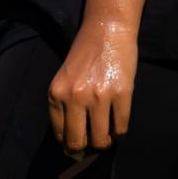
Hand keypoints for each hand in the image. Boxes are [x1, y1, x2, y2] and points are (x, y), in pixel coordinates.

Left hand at [48, 20, 137, 158]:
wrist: (106, 29)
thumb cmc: (84, 55)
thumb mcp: (64, 79)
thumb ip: (64, 105)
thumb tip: (71, 142)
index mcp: (56, 93)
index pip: (59, 134)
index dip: (69, 144)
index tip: (77, 144)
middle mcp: (74, 96)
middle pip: (77, 142)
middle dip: (85, 148)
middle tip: (92, 143)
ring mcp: (98, 96)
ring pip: (101, 140)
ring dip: (105, 141)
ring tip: (107, 132)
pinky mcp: (121, 94)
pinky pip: (121, 128)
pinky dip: (120, 131)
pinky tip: (118, 120)